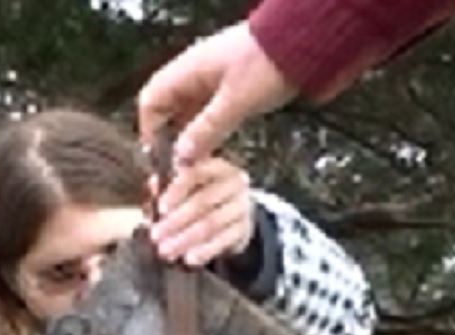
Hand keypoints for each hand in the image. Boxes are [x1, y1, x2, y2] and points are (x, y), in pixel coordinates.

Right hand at [137, 22, 296, 166]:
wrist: (304, 43)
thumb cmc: (269, 64)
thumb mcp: (236, 101)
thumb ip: (207, 130)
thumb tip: (180, 158)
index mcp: (189, 70)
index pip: (152, 101)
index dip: (150, 132)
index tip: (159, 161)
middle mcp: (196, 75)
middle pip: (168, 111)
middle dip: (168, 141)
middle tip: (175, 172)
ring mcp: (213, 82)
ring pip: (189, 116)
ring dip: (188, 141)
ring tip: (192, 169)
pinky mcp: (231, 90)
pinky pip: (208, 116)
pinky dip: (206, 135)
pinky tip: (211, 154)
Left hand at [151, 156, 253, 266]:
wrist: (234, 212)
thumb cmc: (203, 193)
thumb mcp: (187, 183)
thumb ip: (168, 183)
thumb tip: (153, 185)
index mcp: (216, 165)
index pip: (197, 173)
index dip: (177, 189)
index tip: (161, 207)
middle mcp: (234, 182)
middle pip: (203, 201)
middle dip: (176, 221)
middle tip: (156, 236)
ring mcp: (241, 206)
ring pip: (211, 224)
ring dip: (186, 239)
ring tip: (166, 251)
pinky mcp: (244, 229)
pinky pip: (223, 242)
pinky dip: (204, 251)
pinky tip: (189, 259)